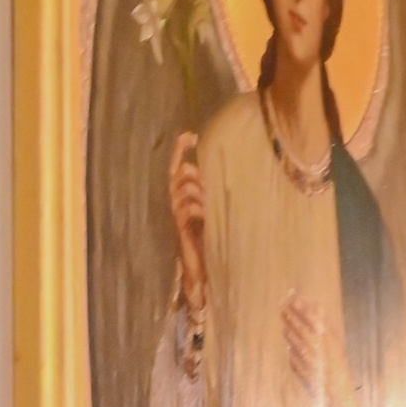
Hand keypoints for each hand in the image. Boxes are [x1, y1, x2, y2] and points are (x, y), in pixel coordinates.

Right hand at [168, 129, 207, 309]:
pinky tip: (205, 214)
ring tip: (207, 202)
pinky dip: (196, 208)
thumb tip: (229, 170)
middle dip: (188, 172)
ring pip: (180, 190)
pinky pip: (185, 210)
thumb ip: (216, 193)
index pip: (177, 165)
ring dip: (196, 191)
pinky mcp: (182, 230)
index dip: (180, 149)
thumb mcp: (217, 210)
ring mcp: (178, 216)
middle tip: (201, 178)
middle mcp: (178, 203)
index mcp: (185, 195)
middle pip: (175, 175)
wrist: (205, 270)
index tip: (192, 135)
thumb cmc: (214, 239)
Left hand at [281, 288, 345, 406]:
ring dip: (289, 332)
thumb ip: (326, 330)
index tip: (293, 298)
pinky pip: (294, 361)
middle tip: (283, 308)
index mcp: (331, 343)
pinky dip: (291, 353)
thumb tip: (317, 310)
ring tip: (284, 323)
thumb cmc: (341, 374)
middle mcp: (320, 351)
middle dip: (291, 317)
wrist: (341, 400)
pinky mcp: (304, 375)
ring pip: (295, 342)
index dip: (302, 307)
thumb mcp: (338, 349)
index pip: (313, 319)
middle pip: (302, 329)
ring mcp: (311, 363)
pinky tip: (288, 347)